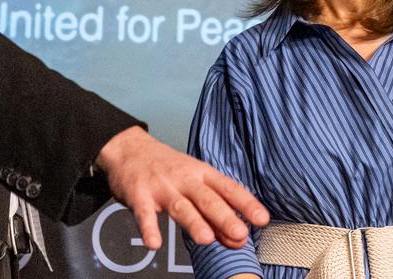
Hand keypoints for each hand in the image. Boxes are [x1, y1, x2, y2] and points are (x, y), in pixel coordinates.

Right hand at [95, 125, 269, 250]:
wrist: (129, 149)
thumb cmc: (168, 169)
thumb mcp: (194, 183)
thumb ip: (215, 213)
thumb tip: (237, 239)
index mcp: (202, 174)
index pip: (229, 188)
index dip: (246, 203)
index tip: (262, 219)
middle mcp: (185, 178)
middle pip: (207, 198)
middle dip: (225, 216)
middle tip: (240, 233)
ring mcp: (162, 187)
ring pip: (181, 206)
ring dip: (194, 222)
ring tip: (206, 239)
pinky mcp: (139, 195)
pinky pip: (144, 214)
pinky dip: (149, 228)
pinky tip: (154, 244)